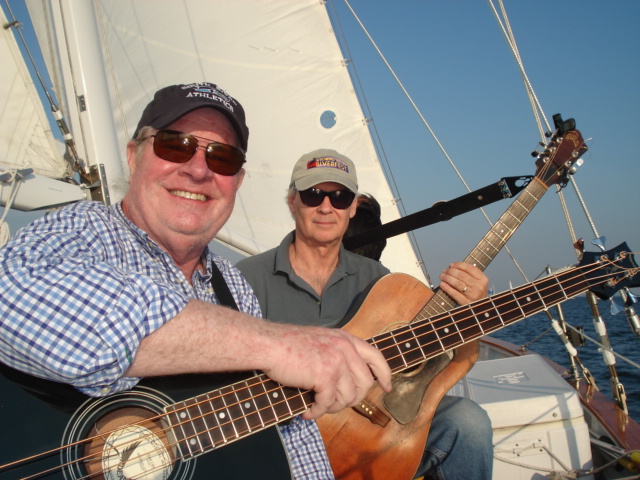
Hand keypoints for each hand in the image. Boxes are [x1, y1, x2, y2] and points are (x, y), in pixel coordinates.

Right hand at [262, 324, 391, 419]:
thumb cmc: (288, 345)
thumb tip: (348, 382)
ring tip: (318, 405)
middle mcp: (345, 349)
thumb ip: (337, 354)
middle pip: (365, 384)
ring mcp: (337, 362)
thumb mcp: (321, 341)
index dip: (384, 374)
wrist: (269, 344)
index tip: (386, 388)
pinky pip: (328, 404)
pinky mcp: (325, 376)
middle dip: (352, 399)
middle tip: (334, 403)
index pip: (376, 357)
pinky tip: (307, 412)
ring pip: (349, 397)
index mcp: (346, 339)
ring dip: (333, 406)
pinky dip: (317, 412)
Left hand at [438, 261, 488, 304]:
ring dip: (447, 278)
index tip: (451, 265)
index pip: (469, 268)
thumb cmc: (477, 292)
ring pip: (457, 283)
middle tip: (445, 271)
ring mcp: (473, 295)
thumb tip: (454, 267)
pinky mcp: (466, 303)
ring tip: (442, 276)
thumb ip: (470, 274)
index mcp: (483, 279)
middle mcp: (479, 286)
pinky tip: (442, 284)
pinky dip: (447, 288)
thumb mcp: (479, 282)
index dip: (458, 265)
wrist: (482, 307)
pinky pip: (455, 294)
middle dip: (451, 271)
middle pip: (462, 275)